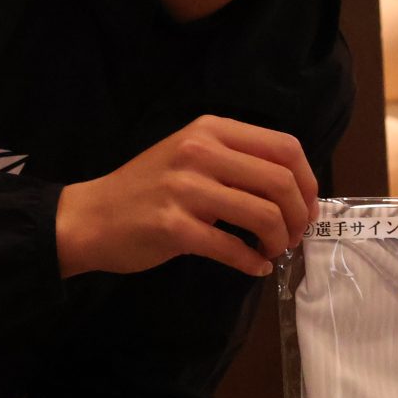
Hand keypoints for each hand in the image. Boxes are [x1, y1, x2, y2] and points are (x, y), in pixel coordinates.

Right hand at [55, 116, 317, 277]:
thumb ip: (237, 160)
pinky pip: (232, 247)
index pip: (284, 147)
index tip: (308, 205)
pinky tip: (255, 267)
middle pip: (281, 182)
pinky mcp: (174, 227)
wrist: (89, 216)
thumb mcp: (191, 154)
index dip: (308, 180)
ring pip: (264, 215)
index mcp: (211, 130)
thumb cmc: (147, 188)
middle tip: (294, 235)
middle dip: (299, 215)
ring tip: (273, 249)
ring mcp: (185, 189)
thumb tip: (295, 188)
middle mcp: (200, 152)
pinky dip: (252, 261)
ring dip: (279, 239)